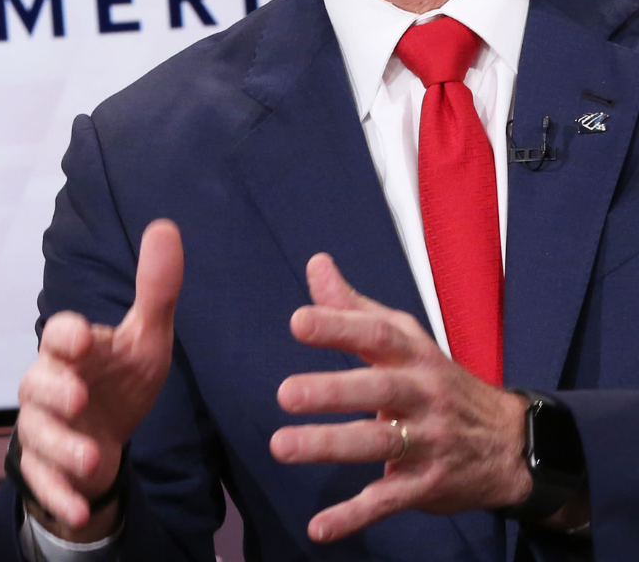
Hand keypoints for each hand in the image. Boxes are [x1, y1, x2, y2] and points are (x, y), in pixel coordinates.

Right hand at [15, 219, 183, 538]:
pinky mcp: (47, 469)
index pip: (60, 335)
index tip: (82, 340)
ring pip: (39, 434)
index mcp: (72, 349)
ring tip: (92, 457)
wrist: (108, 436)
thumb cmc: (121, 379)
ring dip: (62, 447)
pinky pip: (45, 483)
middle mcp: (49, 385)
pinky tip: (81, 508)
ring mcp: (45, 429)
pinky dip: (61, 495)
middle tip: (77, 397)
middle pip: (38, 383)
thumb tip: (166, 226)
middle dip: (55, 390)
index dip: (68, 336)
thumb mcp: (147, 339)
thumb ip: (157, 290)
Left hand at [271, 253, 530, 543]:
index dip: (338, 327)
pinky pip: (388, 501)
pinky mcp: (426, 485)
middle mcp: (422, 394)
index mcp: (412, 355)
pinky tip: (318, 527)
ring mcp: (427, 441)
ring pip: (377, 445)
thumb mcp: (404, 337)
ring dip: (329, 447)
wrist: (509, 442)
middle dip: (332, 392)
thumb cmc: (435, 379)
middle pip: (377, 390)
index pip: (376, 335)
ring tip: (280, 446)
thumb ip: (353, 307)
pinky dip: (354, 516)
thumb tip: (315, 263)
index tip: (298, 322)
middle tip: (285, 393)